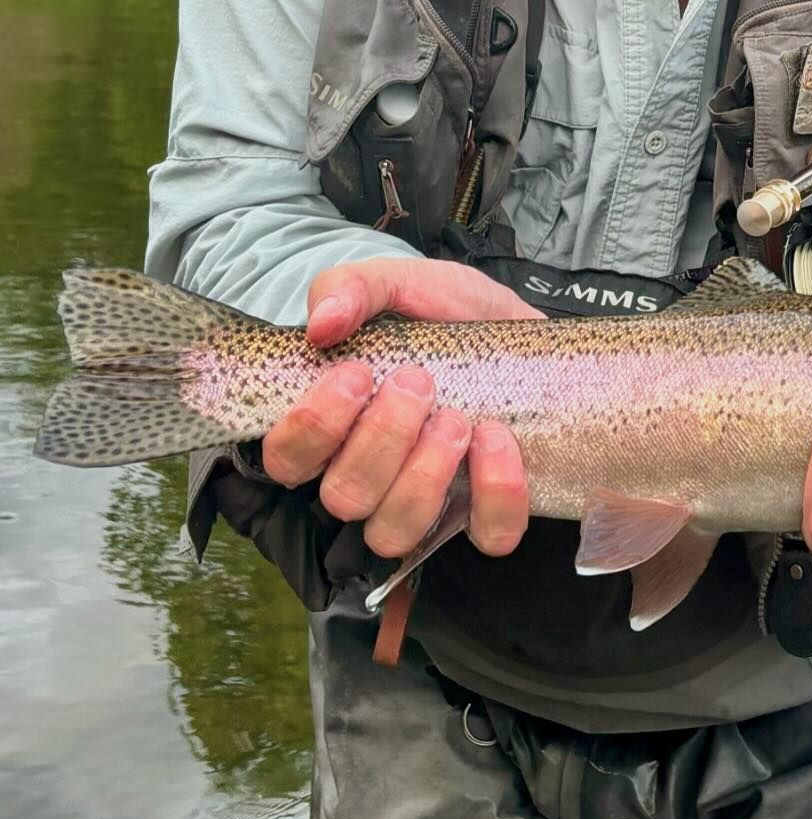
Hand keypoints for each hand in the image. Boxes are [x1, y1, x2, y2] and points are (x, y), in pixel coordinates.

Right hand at [259, 257, 541, 560]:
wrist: (518, 325)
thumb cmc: (445, 311)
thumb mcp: (401, 282)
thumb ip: (352, 288)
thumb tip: (321, 325)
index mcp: (333, 426)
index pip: (285, 459)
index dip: (311, 428)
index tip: (356, 375)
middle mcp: (368, 475)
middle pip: (343, 497)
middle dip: (381, 439)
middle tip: (417, 382)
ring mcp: (425, 502)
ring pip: (394, 531)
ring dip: (424, 474)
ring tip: (456, 417)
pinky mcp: (486, 511)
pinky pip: (486, 536)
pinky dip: (494, 493)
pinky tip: (497, 440)